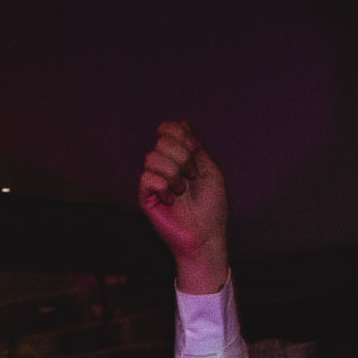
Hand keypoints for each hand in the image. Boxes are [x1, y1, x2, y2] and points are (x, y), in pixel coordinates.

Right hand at [139, 120, 229, 294]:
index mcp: (180, 157)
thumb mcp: (210, 170)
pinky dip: (163, 187)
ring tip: (182, 191)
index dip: (179, 133)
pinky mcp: (145, 196)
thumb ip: (196, 146)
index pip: (169, 129)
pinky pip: (147, 177)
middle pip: (162, 141)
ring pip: (153, 157)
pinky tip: (171, 200)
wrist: (206, 235)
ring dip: (174, 174)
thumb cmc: (212, 207)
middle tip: (191, 177)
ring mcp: (154, 181)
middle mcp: (165, 166)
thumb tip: (182, 122)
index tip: (194, 149)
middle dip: (182, 157)